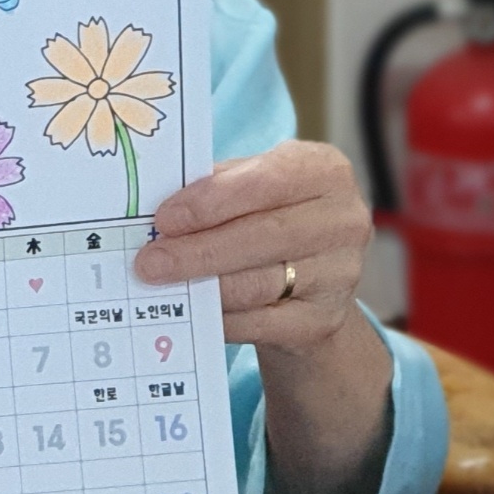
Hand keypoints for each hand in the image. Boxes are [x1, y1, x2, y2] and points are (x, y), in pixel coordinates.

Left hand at [132, 139, 372, 350]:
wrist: (316, 275)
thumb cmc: (270, 212)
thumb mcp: (252, 182)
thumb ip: (216, 186)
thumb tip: (157, 211)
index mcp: (324, 170)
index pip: (264, 182)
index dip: (211, 201)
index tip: (164, 218)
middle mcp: (343, 221)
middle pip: (262, 237)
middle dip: (198, 250)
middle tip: (150, 261)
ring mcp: (341, 275)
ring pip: (259, 283)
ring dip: (203, 286)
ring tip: (161, 284)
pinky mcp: (325, 321)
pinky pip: (262, 323)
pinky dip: (220, 318)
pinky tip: (191, 311)